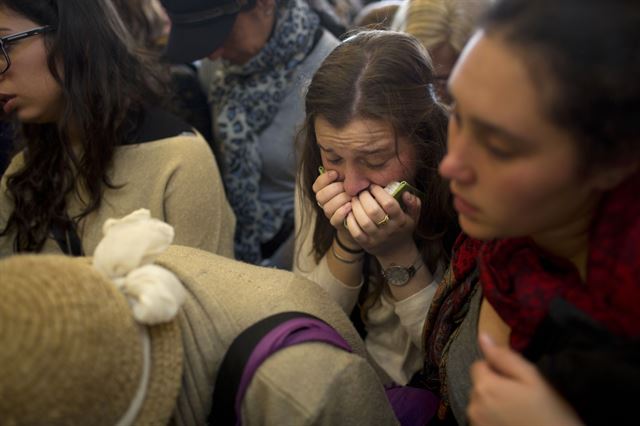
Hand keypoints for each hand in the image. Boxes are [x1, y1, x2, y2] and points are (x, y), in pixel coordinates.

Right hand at [312, 169, 359, 246]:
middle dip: (334, 189)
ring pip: (327, 207)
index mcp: (325, 192)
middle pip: (320, 196)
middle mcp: (325, 204)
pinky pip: (334, 220)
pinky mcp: (338, 225)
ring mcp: (330, 215)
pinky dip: (341, 212)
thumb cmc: (359, 194)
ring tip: (352, 197)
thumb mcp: (352, 182)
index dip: (324, 179)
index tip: (335, 173)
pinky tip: (350, 206)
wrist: (365, 215)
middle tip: (346, 187)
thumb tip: (343, 160)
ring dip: (340, 200)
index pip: (316, 186)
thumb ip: (345, 174)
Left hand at [345, 184, 420, 257]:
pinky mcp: (367, 244)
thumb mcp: (413, 216)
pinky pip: (356, 232)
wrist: (397, 251)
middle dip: (364, 197)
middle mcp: (389, 230)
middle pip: (374, 211)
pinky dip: (351, 221)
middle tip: (361, 192)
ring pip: (364, 222)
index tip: (373, 186)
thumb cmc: (403, 228)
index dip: (378, 192)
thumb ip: (414, 203)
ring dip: (356, 207)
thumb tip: (406, 193)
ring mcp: (377, 238)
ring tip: (354, 200)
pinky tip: (350, 212)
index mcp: (401, 220)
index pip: (389, 204)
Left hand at [468, 334, 582, 425]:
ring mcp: (476, 424)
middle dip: (496, 387)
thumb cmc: (550, 414)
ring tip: (520, 413)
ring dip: (494, 404)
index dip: (498, 369)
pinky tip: (514, 424)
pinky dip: (494, 420)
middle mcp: (473, 407)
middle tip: (522, 399)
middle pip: (479, 385)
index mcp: (485, 387)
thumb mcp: (532, 379)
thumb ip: (504, 357)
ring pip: (481, 404)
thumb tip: (483, 336)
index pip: (479, 365)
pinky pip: (483, 420)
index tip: (517, 381)